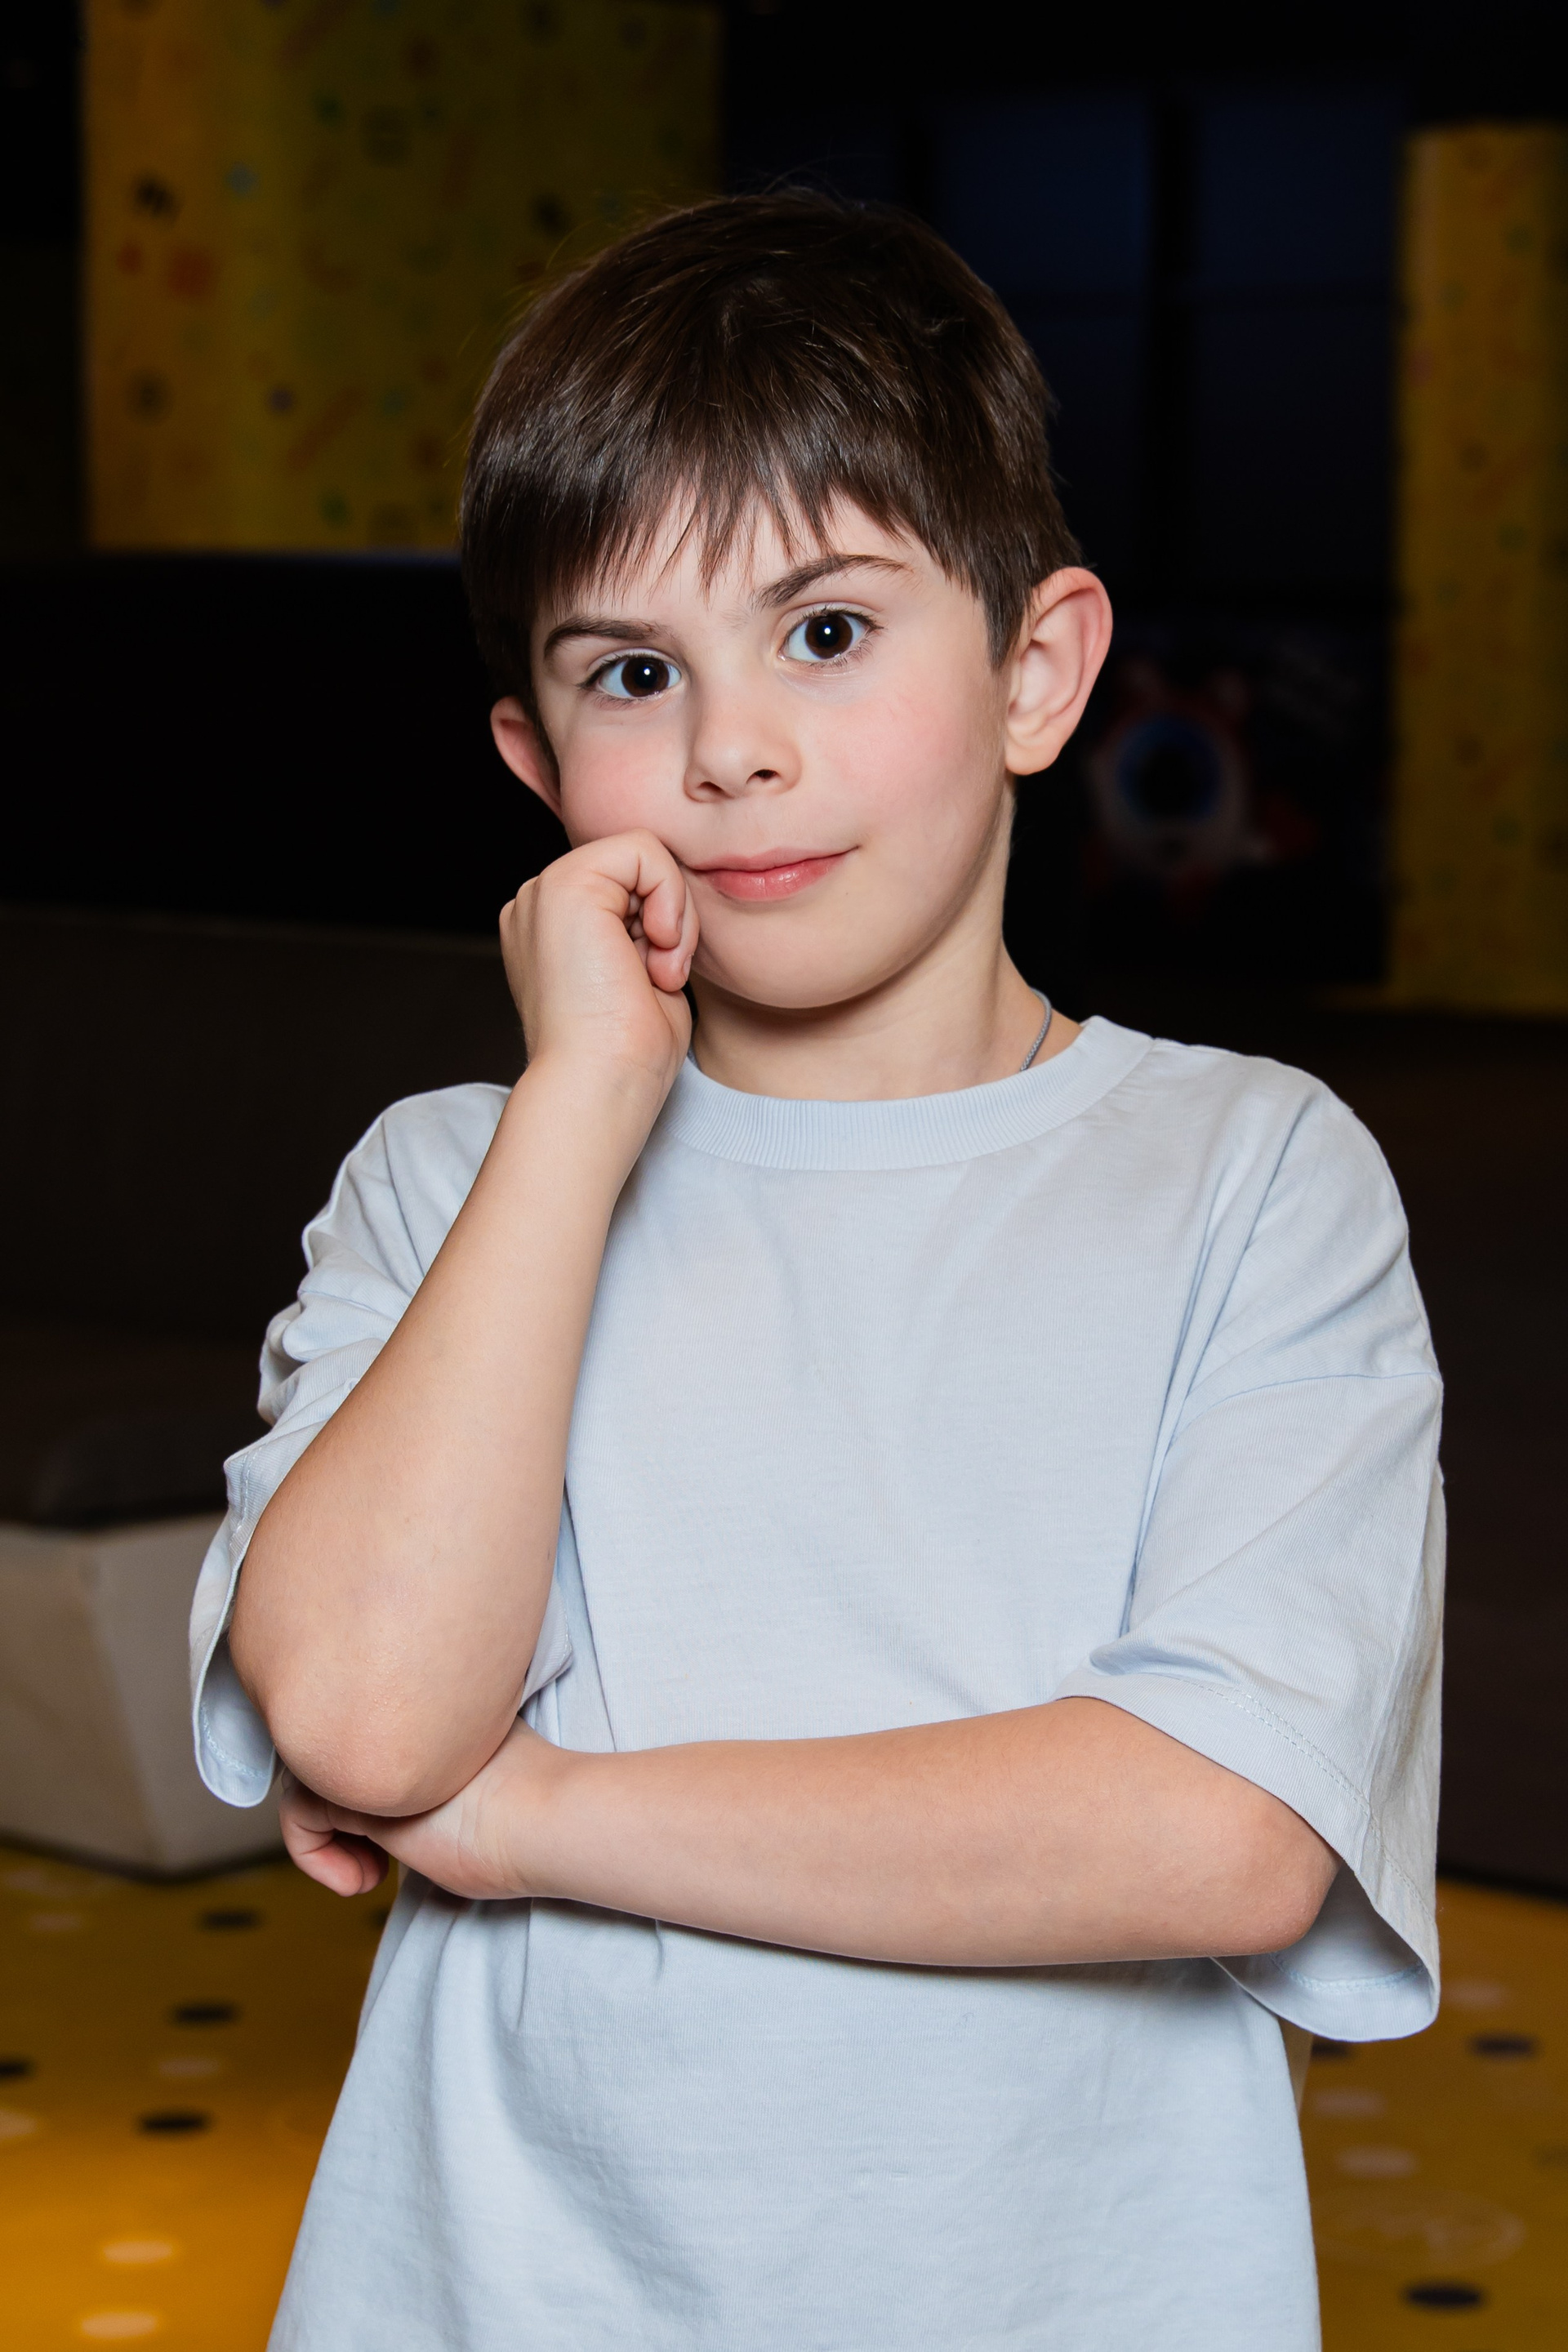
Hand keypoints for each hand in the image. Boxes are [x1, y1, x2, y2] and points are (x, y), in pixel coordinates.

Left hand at [278, 1722, 567, 1902]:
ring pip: (308, 1780)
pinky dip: (315, 1858)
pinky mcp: (348, 1790)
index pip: (367, 1732)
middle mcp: (391, 1720)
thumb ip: (436, 1783)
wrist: (544, 1817)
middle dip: (339, 1811)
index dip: (368, 1780)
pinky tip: (362, 1883)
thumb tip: (421, 1808)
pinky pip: (298, 1816)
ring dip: (325, 1839)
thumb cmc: (529, 1816)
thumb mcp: (472, 1785)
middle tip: (372, 1859)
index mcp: (426, 1713)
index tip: (390, 1839)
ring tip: (366, 1874)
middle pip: (333, 1751)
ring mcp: (368, 1750)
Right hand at [500, 831, 698, 1114]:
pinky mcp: (564, 884)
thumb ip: (648, 932)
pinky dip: (670, 895)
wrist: (600, 1087)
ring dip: (674, 915)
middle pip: (638, 867)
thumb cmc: (628, 1056)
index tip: (659, 980)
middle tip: (662, 977)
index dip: (663, 926)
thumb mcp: (645, 977)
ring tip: (656, 973)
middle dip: (672, 918)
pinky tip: (656, 949)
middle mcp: (540, 906)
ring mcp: (544, 892)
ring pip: (644, 854)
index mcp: (554, 931)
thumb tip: (675, 902)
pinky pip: (644, 849)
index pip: (631, 888)